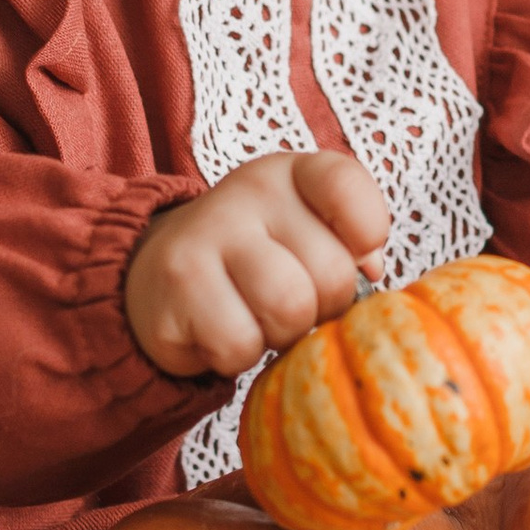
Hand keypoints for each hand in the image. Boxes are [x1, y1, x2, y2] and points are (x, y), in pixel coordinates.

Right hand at [126, 151, 390, 381]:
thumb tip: (371, 270)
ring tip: (257, 319)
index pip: (349, 187)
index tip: (349, 254)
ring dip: (281, 336)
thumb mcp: (304, 233)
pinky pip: (238, 346)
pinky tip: (219, 330)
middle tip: (292, 303)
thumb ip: (352, 243)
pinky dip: (237, 356)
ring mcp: (205, 234)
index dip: (365, 235)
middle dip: (323, 308)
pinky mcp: (175, 287)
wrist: (158, 277)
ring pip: (289, 311)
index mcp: (290, 174)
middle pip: (333, 274)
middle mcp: (247, 193)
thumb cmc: (254, 260)